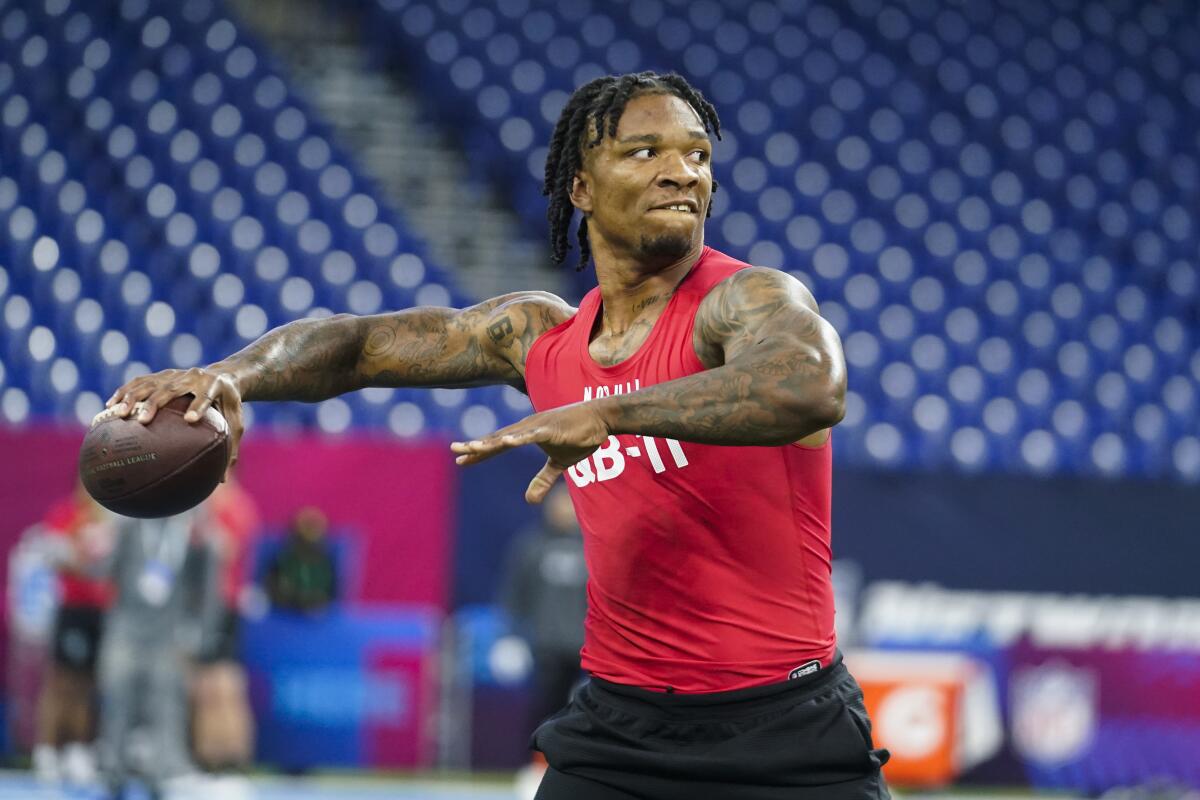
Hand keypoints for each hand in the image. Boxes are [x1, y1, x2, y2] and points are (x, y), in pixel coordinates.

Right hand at [104, 367, 244, 479]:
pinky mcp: (162, 374)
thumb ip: (230, 447)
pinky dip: (124, 392)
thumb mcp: (235, 423)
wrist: (224, 376)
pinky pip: (140, 382)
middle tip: (143, 421)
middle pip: (171, 389)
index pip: (206, 396)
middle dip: (155, 403)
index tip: (189, 419)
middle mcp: (193, 377)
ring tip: (118, 414)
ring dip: (132, 397)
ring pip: (150, 383)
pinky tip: (109, 407)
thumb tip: (222, 481)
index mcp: (214, 386)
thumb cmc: (228, 406)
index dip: (198, 406)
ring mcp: (175, 374)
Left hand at [451, 402, 610, 503]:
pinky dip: (520, 438)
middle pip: (497, 439)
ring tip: (472, 447)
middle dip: (476, 446)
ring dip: (491, 442)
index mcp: (526, 435)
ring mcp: (538, 427)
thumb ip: (543, 480)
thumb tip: (529, 501)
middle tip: (455, 450)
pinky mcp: (552, 429)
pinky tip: (507, 441)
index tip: (461, 460)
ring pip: (510, 436)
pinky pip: (533, 435)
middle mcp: (527, 429)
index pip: (498, 445)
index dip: (480, 453)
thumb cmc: (579, 436)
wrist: (600, 418)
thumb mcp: (560, 464)